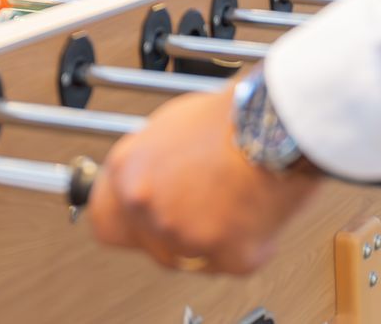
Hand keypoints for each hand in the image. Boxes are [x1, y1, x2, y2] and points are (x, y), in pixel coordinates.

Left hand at [87, 83, 320, 273]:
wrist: (275, 125)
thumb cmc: (227, 118)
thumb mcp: (166, 130)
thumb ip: (146, 167)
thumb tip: (145, 183)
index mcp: (128, 175)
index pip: (105, 223)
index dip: (127, 222)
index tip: (139, 219)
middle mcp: (148, 210)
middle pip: (150, 245)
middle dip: (171, 231)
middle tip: (198, 205)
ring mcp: (186, 238)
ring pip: (189, 257)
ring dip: (206, 238)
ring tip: (229, 199)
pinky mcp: (229, 257)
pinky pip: (228, 261)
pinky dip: (241, 243)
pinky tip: (250, 210)